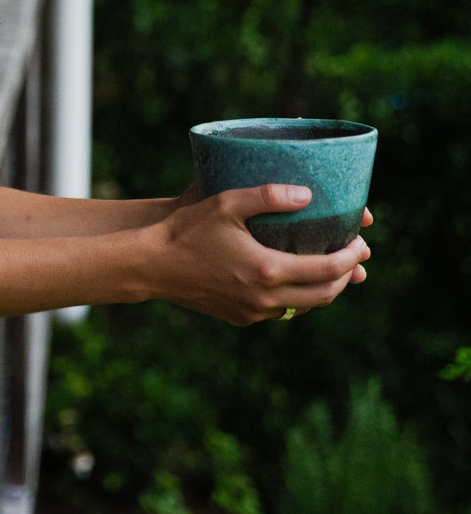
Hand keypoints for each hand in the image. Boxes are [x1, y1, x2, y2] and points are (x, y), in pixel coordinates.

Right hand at [142, 183, 370, 325]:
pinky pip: (280, 311)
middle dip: (346, 277)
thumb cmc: (187, 230)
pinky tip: (293, 278)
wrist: (152, 267)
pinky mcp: (240, 318)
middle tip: (355, 256)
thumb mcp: (226, 203)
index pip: (327, 270)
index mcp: (267, 270)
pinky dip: (296, 296)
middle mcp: (265, 299)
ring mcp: (252, 312)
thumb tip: (307, 194)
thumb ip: (268, 196)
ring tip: (332, 269)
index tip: (361, 242)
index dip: (351, 257)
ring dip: (323, 289)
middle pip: (324, 295)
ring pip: (303, 307)